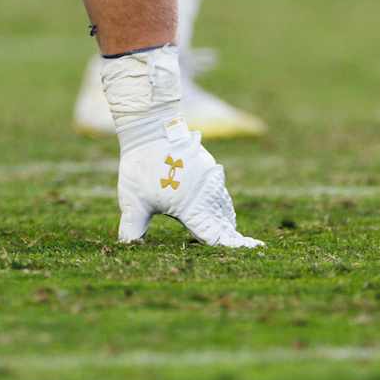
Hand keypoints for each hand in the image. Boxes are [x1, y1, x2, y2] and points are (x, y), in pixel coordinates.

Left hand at [117, 117, 261, 247]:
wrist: (150, 129)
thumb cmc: (140, 168)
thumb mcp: (133, 202)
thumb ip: (132, 227)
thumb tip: (127, 245)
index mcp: (192, 209)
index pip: (215, 235)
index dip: (230, 245)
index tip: (251, 250)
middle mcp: (207, 195)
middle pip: (223, 222)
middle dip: (228, 234)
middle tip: (240, 246)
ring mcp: (210, 179)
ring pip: (223, 205)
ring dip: (224, 218)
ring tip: (228, 229)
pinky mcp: (208, 166)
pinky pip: (220, 190)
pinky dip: (220, 201)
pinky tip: (216, 205)